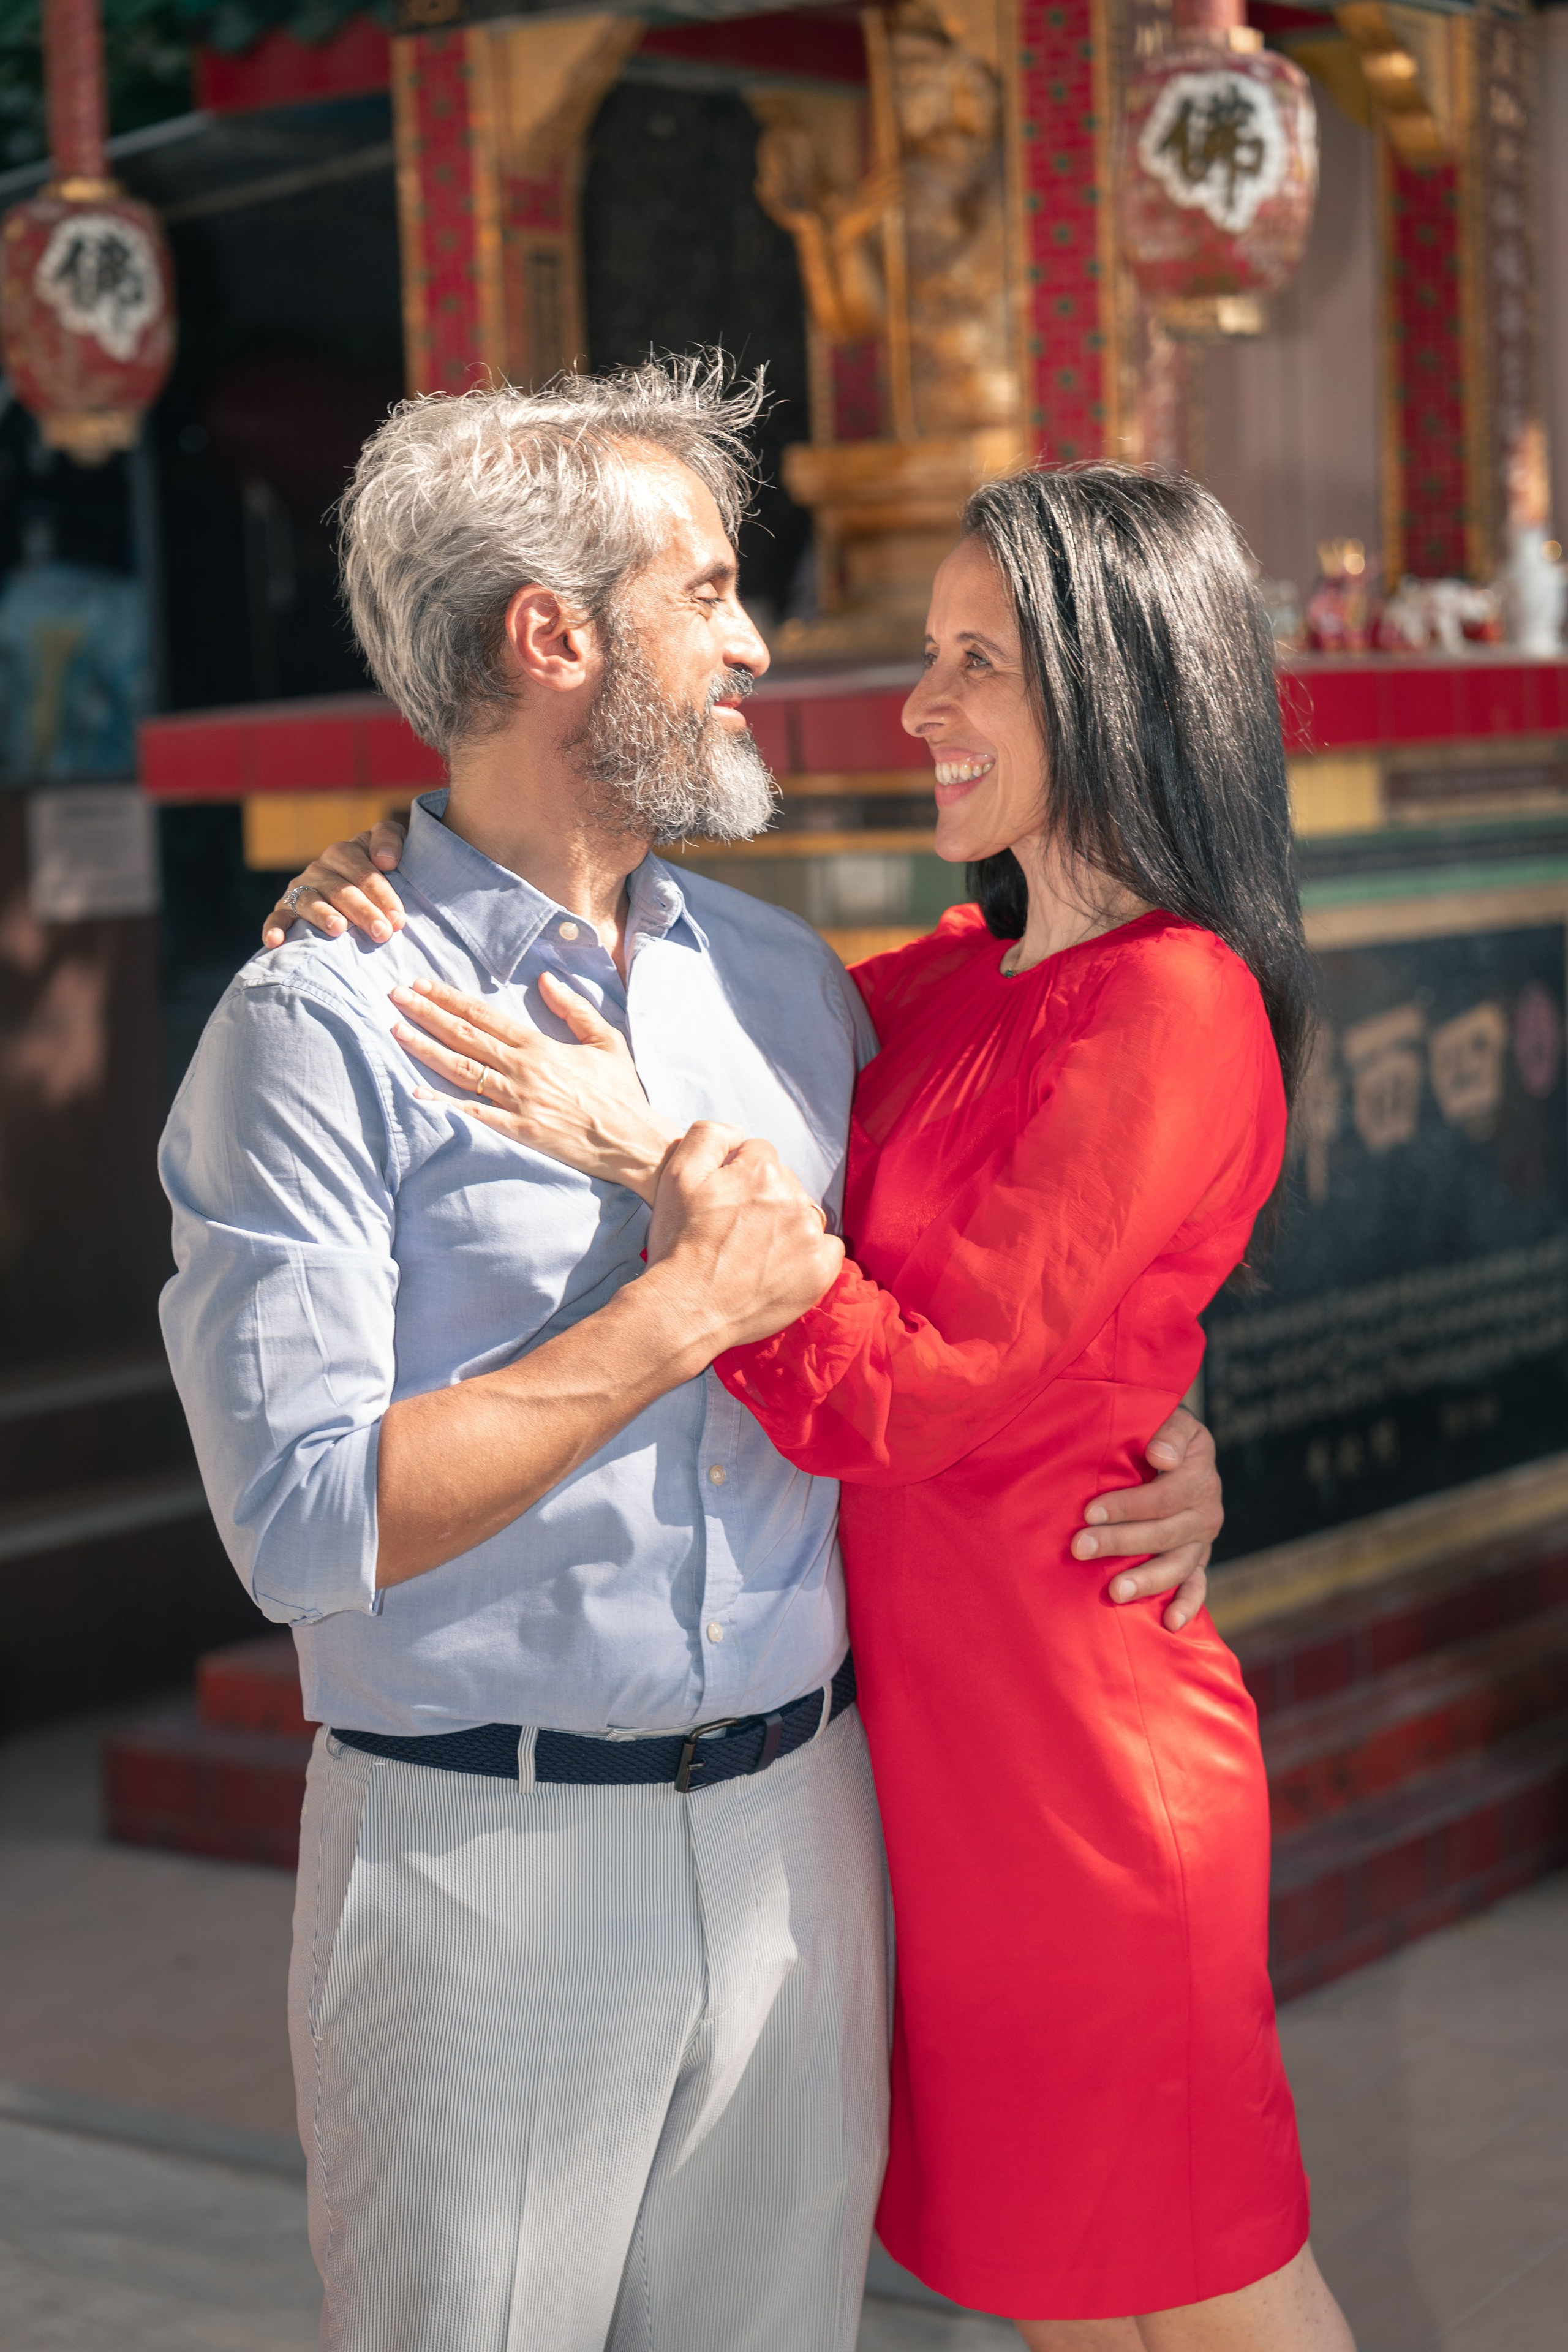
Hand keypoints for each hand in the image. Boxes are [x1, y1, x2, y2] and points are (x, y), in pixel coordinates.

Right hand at [261, 819, 408, 946]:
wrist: (357, 886)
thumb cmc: (381, 870)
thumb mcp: (389, 846)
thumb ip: (388, 839)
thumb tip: (385, 860)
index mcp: (343, 853)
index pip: (362, 872)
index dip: (381, 893)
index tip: (397, 917)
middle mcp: (319, 869)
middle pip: (340, 890)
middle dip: (362, 911)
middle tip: (382, 932)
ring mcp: (300, 889)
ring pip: (310, 901)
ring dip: (323, 915)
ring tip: (338, 928)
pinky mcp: (285, 909)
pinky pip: (277, 918)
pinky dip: (274, 928)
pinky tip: (275, 941)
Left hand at [390, 973, 677, 1199]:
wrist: (632, 1141)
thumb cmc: (621, 1092)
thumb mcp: (606, 1040)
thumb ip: (574, 1008)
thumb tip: (545, 981)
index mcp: (540, 1045)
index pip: (484, 1016)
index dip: (449, 998)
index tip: (422, 984)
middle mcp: (522, 1069)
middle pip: (464, 1036)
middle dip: (426, 1014)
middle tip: (394, 996)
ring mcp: (517, 1101)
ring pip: (461, 1070)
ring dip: (425, 1049)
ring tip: (396, 1030)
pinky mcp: (517, 1131)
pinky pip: (473, 1114)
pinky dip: (443, 1103)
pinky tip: (416, 1092)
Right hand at [645, 1122, 843, 1356]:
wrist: (685, 1309)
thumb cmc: (679, 1244)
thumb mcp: (678, 1175)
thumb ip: (709, 1135)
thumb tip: (739, 1132)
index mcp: (762, 1171)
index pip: (758, 1153)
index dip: (736, 1174)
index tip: (722, 1202)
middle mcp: (793, 1198)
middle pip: (783, 1182)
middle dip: (762, 1197)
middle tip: (733, 1231)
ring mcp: (810, 1236)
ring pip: (804, 1213)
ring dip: (785, 1224)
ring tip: (753, 1250)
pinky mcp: (820, 1271)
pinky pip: (828, 1248)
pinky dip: (810, 1253)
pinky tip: (781, 1265)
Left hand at [1071, 1406, 1221, 1631]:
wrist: (1171, 1448)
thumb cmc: (1155, 1431)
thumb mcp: (1169, 1418)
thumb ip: (1168, 1432)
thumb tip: (1160, 1457)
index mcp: (1200, 1473)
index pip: (1164, 1496)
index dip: (1127, 1505)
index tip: (1089, 1511)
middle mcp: (1207, 1510)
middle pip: (1165, 1532)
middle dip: (1121, 1541)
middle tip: (1080, 1548)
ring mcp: (1203, 1540)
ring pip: (1179, 1564)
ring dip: (1147, 1580)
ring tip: (1115, 1591)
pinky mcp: (1198, 1560)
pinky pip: (1198, 1586)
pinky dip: (1188, 1606)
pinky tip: (1169, 1624)